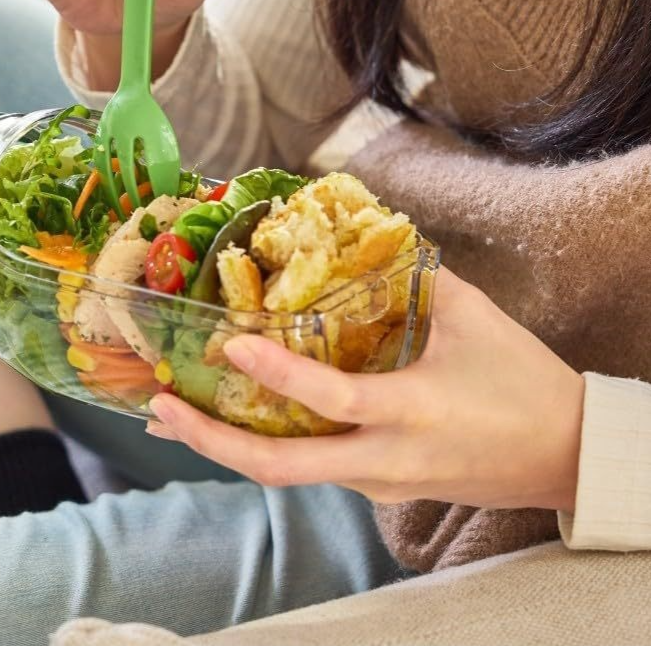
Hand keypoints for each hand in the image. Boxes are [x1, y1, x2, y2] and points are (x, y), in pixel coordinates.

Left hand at [147, 267, 585, 511]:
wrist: (564, 455)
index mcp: (412, 413)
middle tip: (161, 411)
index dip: (279, 376)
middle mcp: (385, 460)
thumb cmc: (524, 384)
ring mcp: (380, 482)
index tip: (233, 348)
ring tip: (177, 416)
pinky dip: (269, 445)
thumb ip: (413, 277)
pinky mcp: (381, 487)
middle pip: (282, 469)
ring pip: (290, 474)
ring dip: (230, 447)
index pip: (332, 400)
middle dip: (214, 444)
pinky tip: (239, 420)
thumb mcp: (473, 319)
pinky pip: (313, 468)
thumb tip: (364, 238)